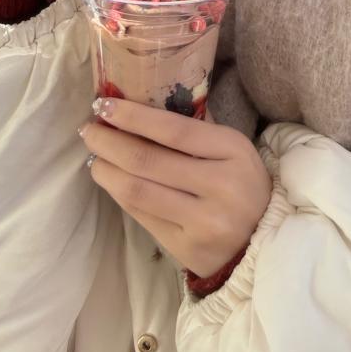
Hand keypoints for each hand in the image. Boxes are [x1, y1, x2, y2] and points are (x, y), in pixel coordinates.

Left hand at [80, 98, 271, 277]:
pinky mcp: (187, 248)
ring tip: (93, 156)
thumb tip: (141, 103)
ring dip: (106, 170)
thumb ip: (195, 129)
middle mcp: (220, 186)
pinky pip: (142, 217)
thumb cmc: (242, 183)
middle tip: (88, 129)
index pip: (174, 129)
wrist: (262, 240)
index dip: (133, 116)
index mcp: (233, 150)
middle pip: (148, 160)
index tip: (104, 104)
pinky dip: (120, 194)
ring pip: (138, 191)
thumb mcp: (233, 149)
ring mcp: (203, 221)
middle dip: (109, 142)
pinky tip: (110, 180)